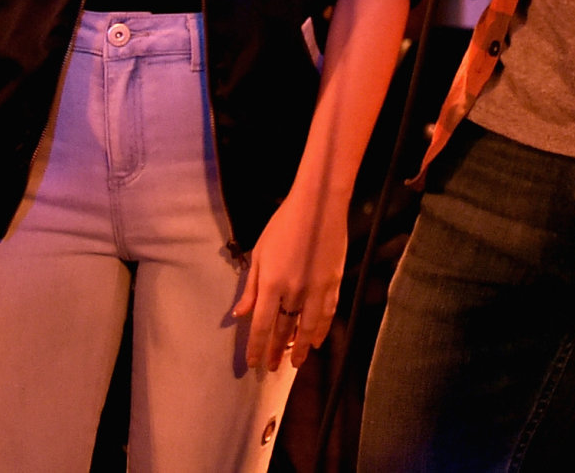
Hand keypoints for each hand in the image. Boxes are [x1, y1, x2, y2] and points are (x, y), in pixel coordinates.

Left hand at [234, 191, 346, 371]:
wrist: (319, 206)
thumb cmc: (283, 225)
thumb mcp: (260, 253)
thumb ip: (251, 287)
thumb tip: (240, 314)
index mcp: (272, 284)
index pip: (262, 325)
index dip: (257, 347)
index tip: (253, 364)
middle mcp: (294, 292)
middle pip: (285, 330)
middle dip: (277, 351)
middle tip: (273, 368)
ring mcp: (317, 289)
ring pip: (309, 327)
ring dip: (302, 348)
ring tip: (296, 363)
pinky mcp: (334, 283)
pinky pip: (328, 313)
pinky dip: (322, 329)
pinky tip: (318, 340)